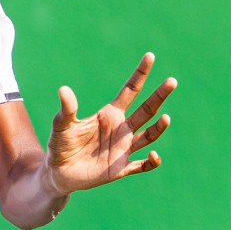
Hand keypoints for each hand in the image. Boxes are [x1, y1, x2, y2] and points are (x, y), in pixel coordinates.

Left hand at [46, 53, 175, 193]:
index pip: (130, 90)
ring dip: (158, 128)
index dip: (140, 74)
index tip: (150, 56)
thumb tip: (63, 90)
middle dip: (159, 96)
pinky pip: (142, 165)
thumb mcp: (61, 126)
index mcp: (110, 114)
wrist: (58, 172)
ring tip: (166, 118)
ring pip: (148, 135)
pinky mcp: (121, 168)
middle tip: (172, 81)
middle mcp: (122, 128)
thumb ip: (67, 110)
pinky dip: (151, 162)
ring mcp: (123, 148)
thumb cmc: (60, 145)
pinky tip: (154, 156)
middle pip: (146, 110)